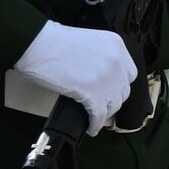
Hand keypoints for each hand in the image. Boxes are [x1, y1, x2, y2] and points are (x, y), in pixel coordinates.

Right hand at [14, 22, 136, 135]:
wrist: (40, 45)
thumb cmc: (55, 41)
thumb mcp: (89, 41)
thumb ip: (100, 57)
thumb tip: (99, 77)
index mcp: (116, 45)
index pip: (129, 72)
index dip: (119, 84)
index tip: (112, 89)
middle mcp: (116, 62)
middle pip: (123, 90)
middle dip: (112, 98)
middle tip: (102, 103)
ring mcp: (107, 79)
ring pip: (114, 105)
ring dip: (104, 112)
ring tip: (94, 116)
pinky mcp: (94, 95)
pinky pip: (99, 116)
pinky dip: (94, 124)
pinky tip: (90, 127)